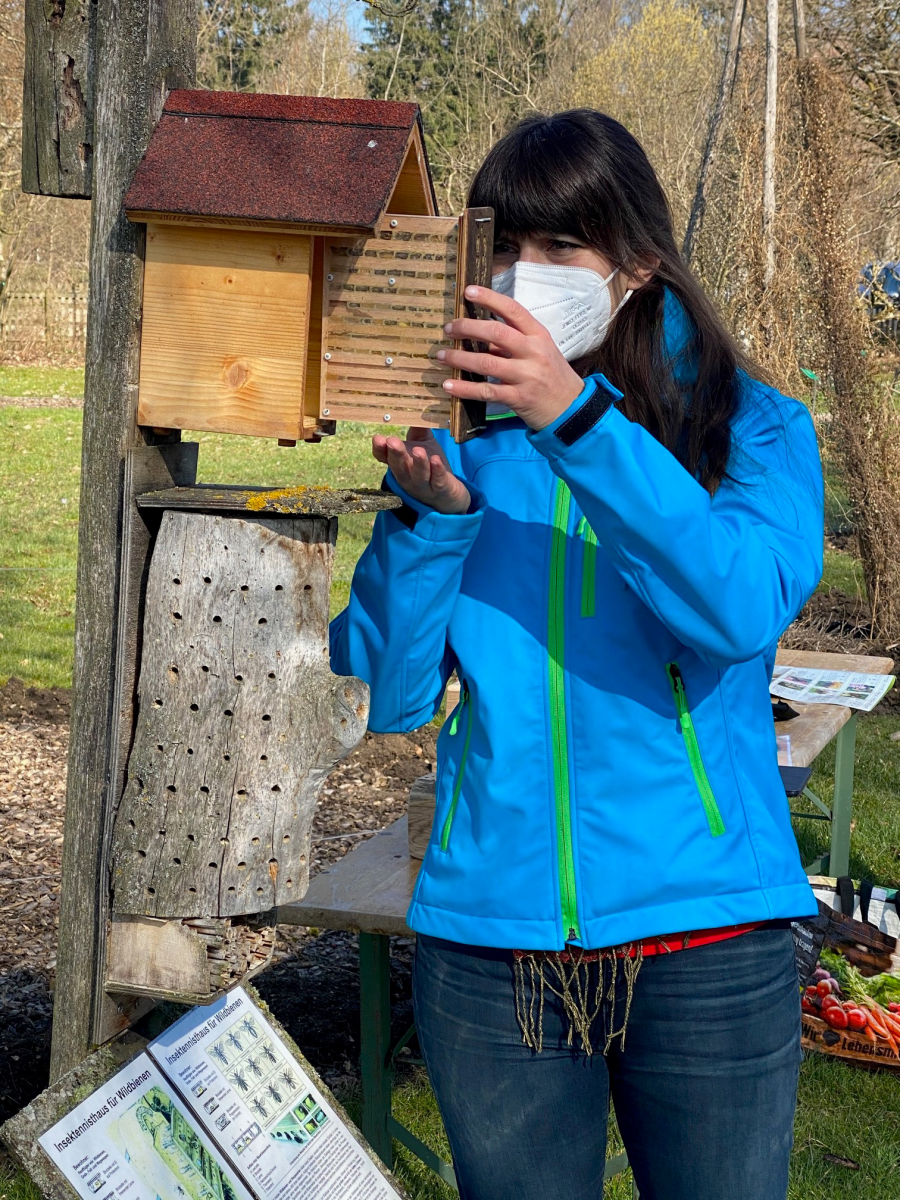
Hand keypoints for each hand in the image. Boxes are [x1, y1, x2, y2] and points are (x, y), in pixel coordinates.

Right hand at [372, 427, 471, 514]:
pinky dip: (436, 470)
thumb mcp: (423, 445)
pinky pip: (437, 480)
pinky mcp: (440, 489)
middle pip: (399, 466)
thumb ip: (418, 431)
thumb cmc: (431, 467)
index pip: (384, 458)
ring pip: (418, 474)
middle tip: (392, 441)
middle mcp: (407, 476)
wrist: (448, 494)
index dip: (380, 449)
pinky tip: (436, 460)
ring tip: (418, 451)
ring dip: (418, 463)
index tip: (377, 438)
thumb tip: (416, 411)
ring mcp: (423, 485)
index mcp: (400, 464)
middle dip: (395, 453)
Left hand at [436, 286, 584, 430]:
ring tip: (441, 356)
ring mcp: (526, 376)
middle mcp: (533, 352)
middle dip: (467, 328)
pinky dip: (464, 388)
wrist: (571, 408)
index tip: (468, 291)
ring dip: (459, 358)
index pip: (513, 310)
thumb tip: (479, 332)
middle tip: (448, 328)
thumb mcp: (539, 352)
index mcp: (539, 335)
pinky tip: (448, 385)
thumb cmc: (552, 376)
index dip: (490, 298)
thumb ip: (512, 342)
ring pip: (486, 362)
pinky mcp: (518, 398)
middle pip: (496, 333)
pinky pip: (486, 391)